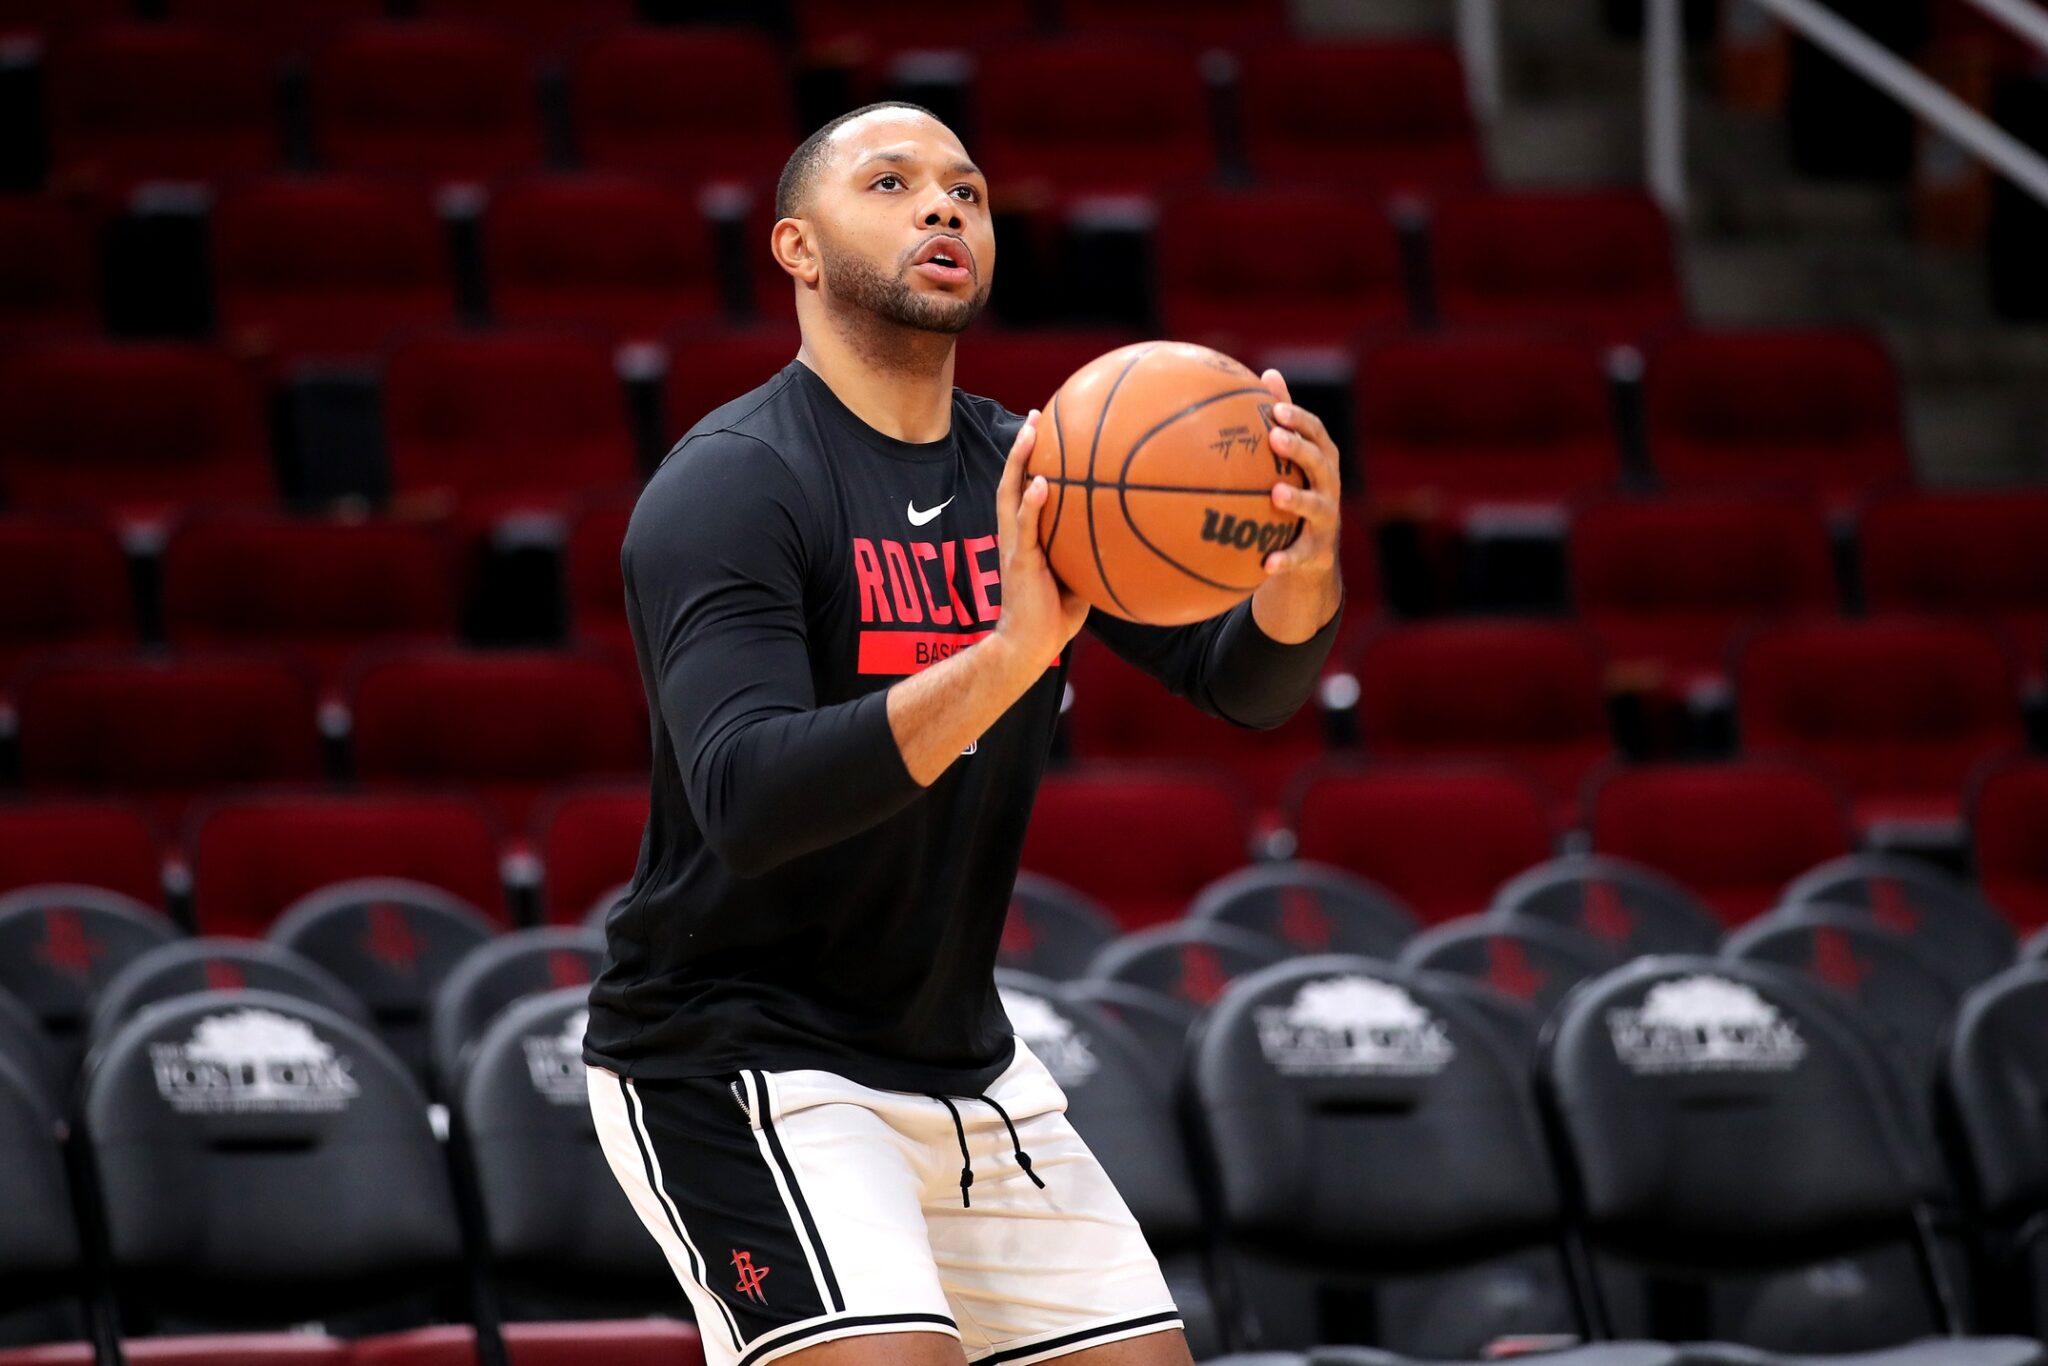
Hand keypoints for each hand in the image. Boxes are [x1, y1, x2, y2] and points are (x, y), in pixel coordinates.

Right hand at [992, 409, 1088, 668]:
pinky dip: (1030, 504)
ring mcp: (1015, 545)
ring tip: (1030, 432)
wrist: (1029, 645)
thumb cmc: (1054, 616)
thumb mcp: (1078, 576)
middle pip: (1013, 480)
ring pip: (1010, 494)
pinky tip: (1039, 484)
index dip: (1032, 460)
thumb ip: (1090, 552)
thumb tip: (1126, 535)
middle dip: (1021, 447)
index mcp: (1027, 536)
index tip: (1045, 431)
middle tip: (1034, 415)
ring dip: (1018, 461)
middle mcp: (1016, 534)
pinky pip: (1025, 527)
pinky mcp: (1018, 561)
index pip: (1026, 489)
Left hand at [1248, 370, 1343, 644]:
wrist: (1313, 554)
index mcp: (1322, 461)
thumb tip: (1269, 372)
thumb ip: (1282, 418)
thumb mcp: (1294, 459)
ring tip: (1275, 495)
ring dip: (1298, 500)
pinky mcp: (1317, 551)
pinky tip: (1266, 563)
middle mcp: (1329, 486)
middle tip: (1275, 438)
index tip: (1276, 409)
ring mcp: (1325, 519)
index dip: (1299, 420)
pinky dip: (1285, 559)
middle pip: (1320, 464)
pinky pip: (1300, 555)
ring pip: (1317, 507)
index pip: (1317, 433)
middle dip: (1300, 450)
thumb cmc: (1297, 491)